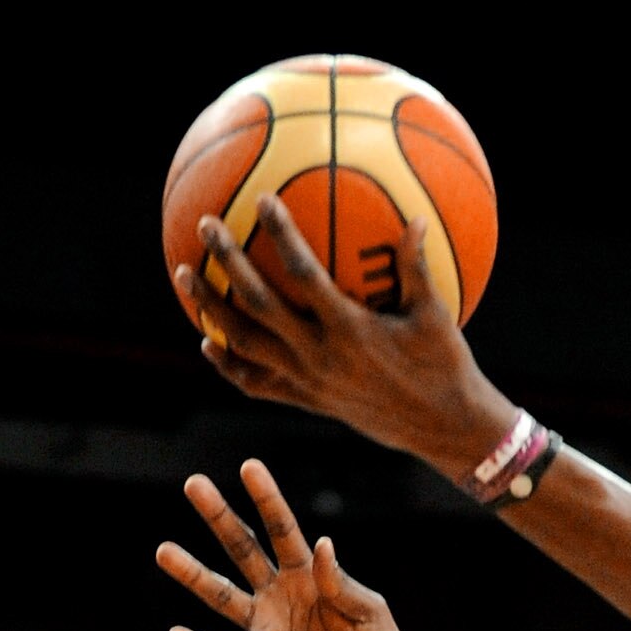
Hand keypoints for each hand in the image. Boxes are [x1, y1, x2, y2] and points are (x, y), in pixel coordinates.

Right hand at [159, 462, 437, 630]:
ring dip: (193, 574)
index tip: (248, 467)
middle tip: (193, 484)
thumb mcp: (369, 612)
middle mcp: (282, 595)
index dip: (267, 500)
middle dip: (219, 518)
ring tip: (163, 550)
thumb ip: (340, 583)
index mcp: (310, 576)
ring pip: (222, 596)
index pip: (283, 530)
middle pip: (243, 550)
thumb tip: (321, 545)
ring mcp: (268, 629)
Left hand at [178, 195, 512, 474]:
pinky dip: (230, 364)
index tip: (262, 200)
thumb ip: (417, 266)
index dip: (281, 236)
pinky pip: (258, 384)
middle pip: (259, 307)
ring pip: (246, 345)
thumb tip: (416, 218)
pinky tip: (209, 341)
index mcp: (350, 331)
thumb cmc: (445, 368)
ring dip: (211, 309)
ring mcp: (309, 382)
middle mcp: (321, 357)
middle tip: (204, 226)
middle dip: (227, 264)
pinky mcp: (308, 401)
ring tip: (185, 275)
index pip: (305, 276)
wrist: (441, 430)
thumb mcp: (436, 315)